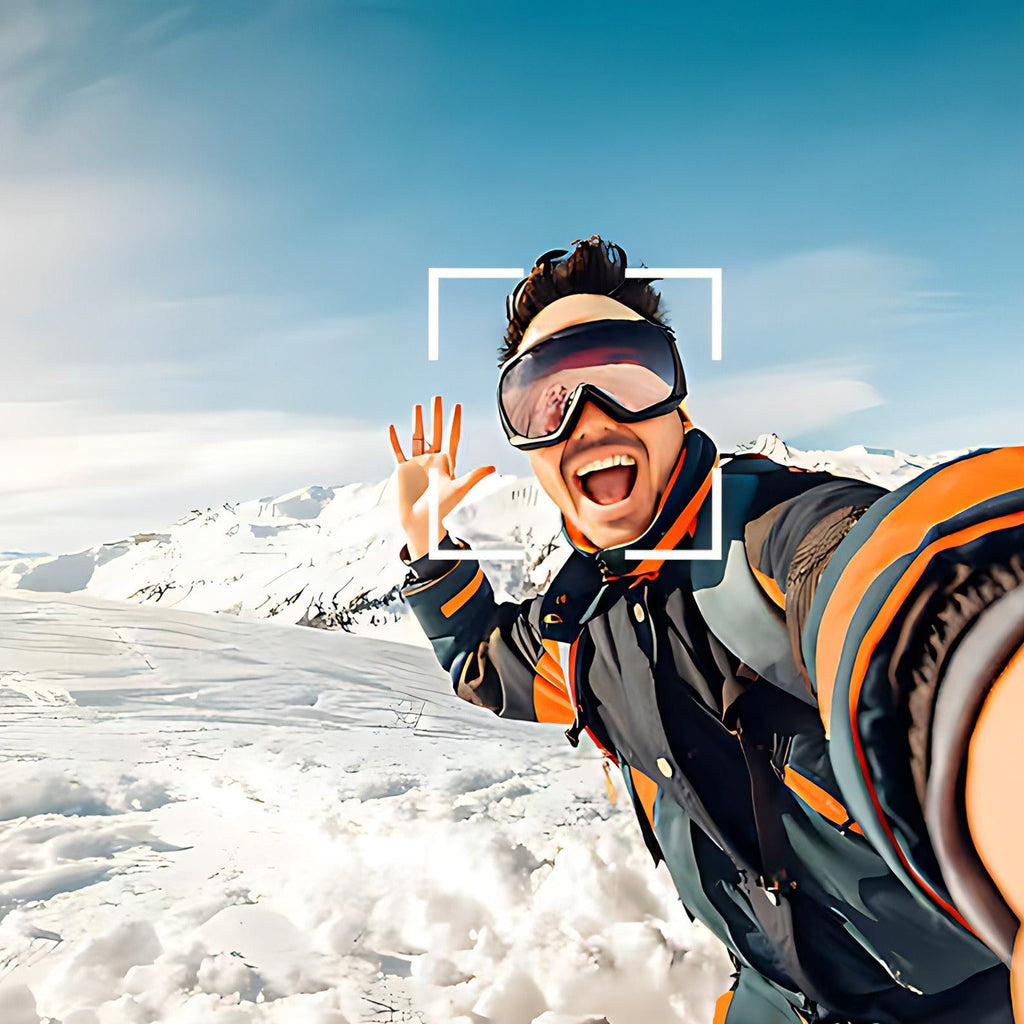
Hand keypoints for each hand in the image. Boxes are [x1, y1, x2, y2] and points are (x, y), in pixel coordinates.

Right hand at [389, 396, 494, 559]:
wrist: (422, 521)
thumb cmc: (442, 508)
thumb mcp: (459, 490)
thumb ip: (474, 477)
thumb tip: (492, 467)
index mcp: (446, 463)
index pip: (452, 438)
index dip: (455, 422)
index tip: (457, 406)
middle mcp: (432, 460)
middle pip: (435, 432)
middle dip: (436, 415)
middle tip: (437, 398)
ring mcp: (417, 463)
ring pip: (417, 437)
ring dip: (417, 422)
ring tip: (418, 406)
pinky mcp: (403, 469)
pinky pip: (398, 450)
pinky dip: (395, 439)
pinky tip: (393, 428)